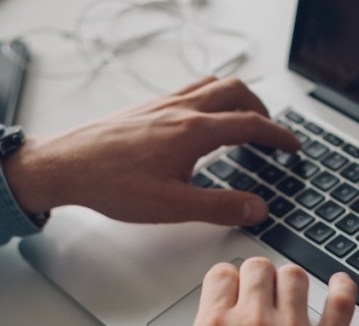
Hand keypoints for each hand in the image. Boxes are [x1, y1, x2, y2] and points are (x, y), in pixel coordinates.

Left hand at [1, 76, 299, 225]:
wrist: (65, 166)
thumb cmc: (111, 184)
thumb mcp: (173, 207)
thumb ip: (220, 207)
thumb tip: (256, 208)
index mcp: (193, 131)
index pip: (250, 124)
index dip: (278, 135)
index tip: (293, 146)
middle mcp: (181, 109)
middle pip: (236, 92)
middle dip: (262, 109)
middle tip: (272, 132)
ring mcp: (163, 104)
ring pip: (213, 84)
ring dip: (238, 97)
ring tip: (245, 119)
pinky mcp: (147, 107)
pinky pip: (190, 89)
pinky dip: (210, 97)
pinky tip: (202, 120)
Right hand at [134, 259, 356, 325]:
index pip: (220, 277)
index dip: (226, 281)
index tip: (230, 289)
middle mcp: (254, 325)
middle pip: (258, 270)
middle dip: (258, 276)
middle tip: (261, 291)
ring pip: (296, 278)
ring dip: (292, 282)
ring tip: (293, 293)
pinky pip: (341, 301)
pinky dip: (342, 288)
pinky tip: (338, 288)